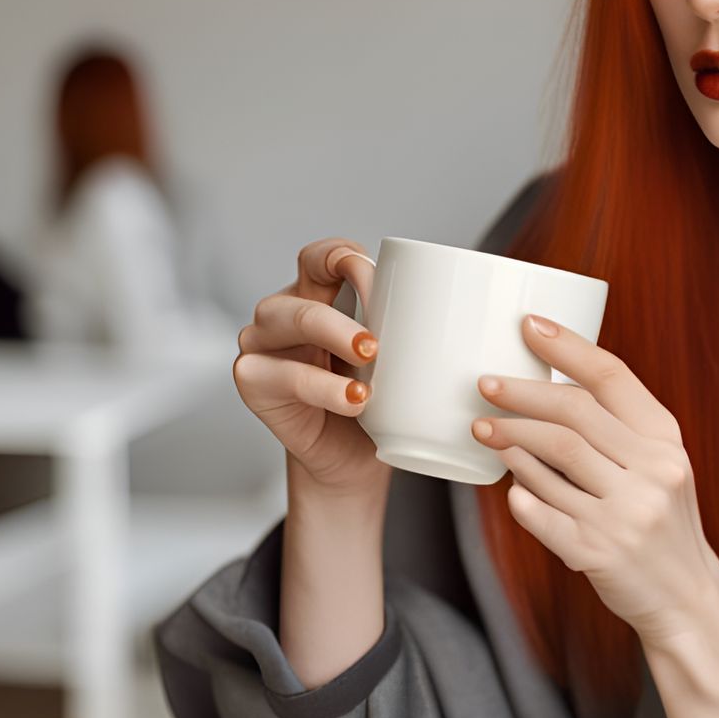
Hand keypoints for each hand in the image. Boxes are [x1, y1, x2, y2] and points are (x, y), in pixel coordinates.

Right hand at [233, 239, 386, 492]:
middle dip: (342, 314)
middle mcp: (284, 312)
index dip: (345, 258)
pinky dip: (322, 388)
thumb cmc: (378, 403)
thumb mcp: (398, 360)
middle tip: (377, 343)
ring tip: (369, 368)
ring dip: (332, 338)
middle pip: (305, 290)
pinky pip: (282, 375)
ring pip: (287, 321)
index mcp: (319, 294)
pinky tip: (352, 400)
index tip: (380, 280)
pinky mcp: (252, 379)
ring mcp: (262, 343)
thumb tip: (466, 312)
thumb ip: (411, 329)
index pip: (322, 256)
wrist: (355, 461)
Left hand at [470, 314, 718, 648]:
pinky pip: (540, 511)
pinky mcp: (597, 553)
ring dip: (510, 438)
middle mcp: (652, 473)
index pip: (612, 377)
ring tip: (483, 428)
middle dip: (521, 393)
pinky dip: (519, 493)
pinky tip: (509, 486)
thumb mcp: (660, 467)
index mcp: (665, 443)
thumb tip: (544, 384)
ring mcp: (625, 515)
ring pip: (552, 458)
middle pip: (573, 413)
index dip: (567, 346)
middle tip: (485, 384)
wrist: (687, 599)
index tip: (528, 326)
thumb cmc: (661, 521)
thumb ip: (618, 429)